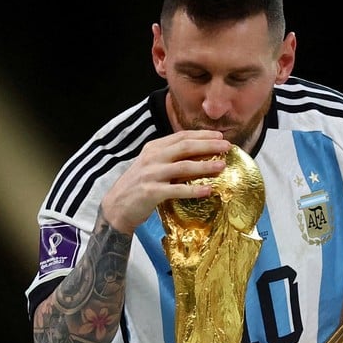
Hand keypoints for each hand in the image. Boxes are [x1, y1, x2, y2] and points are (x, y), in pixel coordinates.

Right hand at [100, 130, 232, 232]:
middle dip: (209, 145)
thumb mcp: (151, 165)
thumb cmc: (137, 187)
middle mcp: (152, 158)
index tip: (219, 136)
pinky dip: (194, 190)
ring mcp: (151, 174)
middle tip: (227, 146)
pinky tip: (208, 190)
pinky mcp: (151, 192)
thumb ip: (169, 158)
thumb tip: (198, 154)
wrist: (115, 208)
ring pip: (183, 167)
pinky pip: (177, 190)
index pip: (181, 136)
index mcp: (153, 148)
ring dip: (205, 165)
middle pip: (185, 147)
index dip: (202, 135)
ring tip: (222, 166)